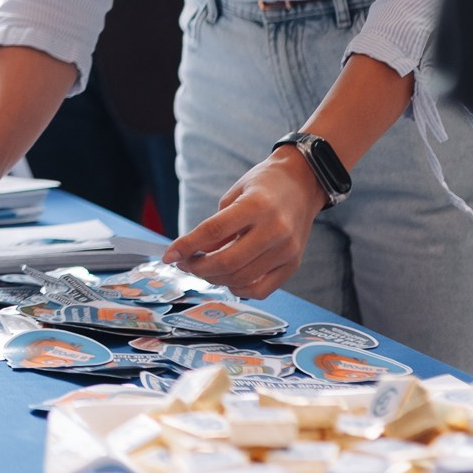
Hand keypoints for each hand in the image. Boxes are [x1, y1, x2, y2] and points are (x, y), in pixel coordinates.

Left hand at [165, 151, 325, 298]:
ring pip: (242, 279)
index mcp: (257, 205)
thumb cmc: (264, 185)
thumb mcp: (234, 195)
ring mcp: (287, 250)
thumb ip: (215, 226)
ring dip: (215, 278)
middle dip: (198, 267)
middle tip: (184, 263)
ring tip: (202, 269)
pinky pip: (261, 290)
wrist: (303, 182)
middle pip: (227, 261)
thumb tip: (194, 254)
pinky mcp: (294, 264)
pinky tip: (227, 279)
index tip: (168, 255)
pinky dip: (238, 289)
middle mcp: (275, 229)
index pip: (213, 231)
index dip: (187, 246)